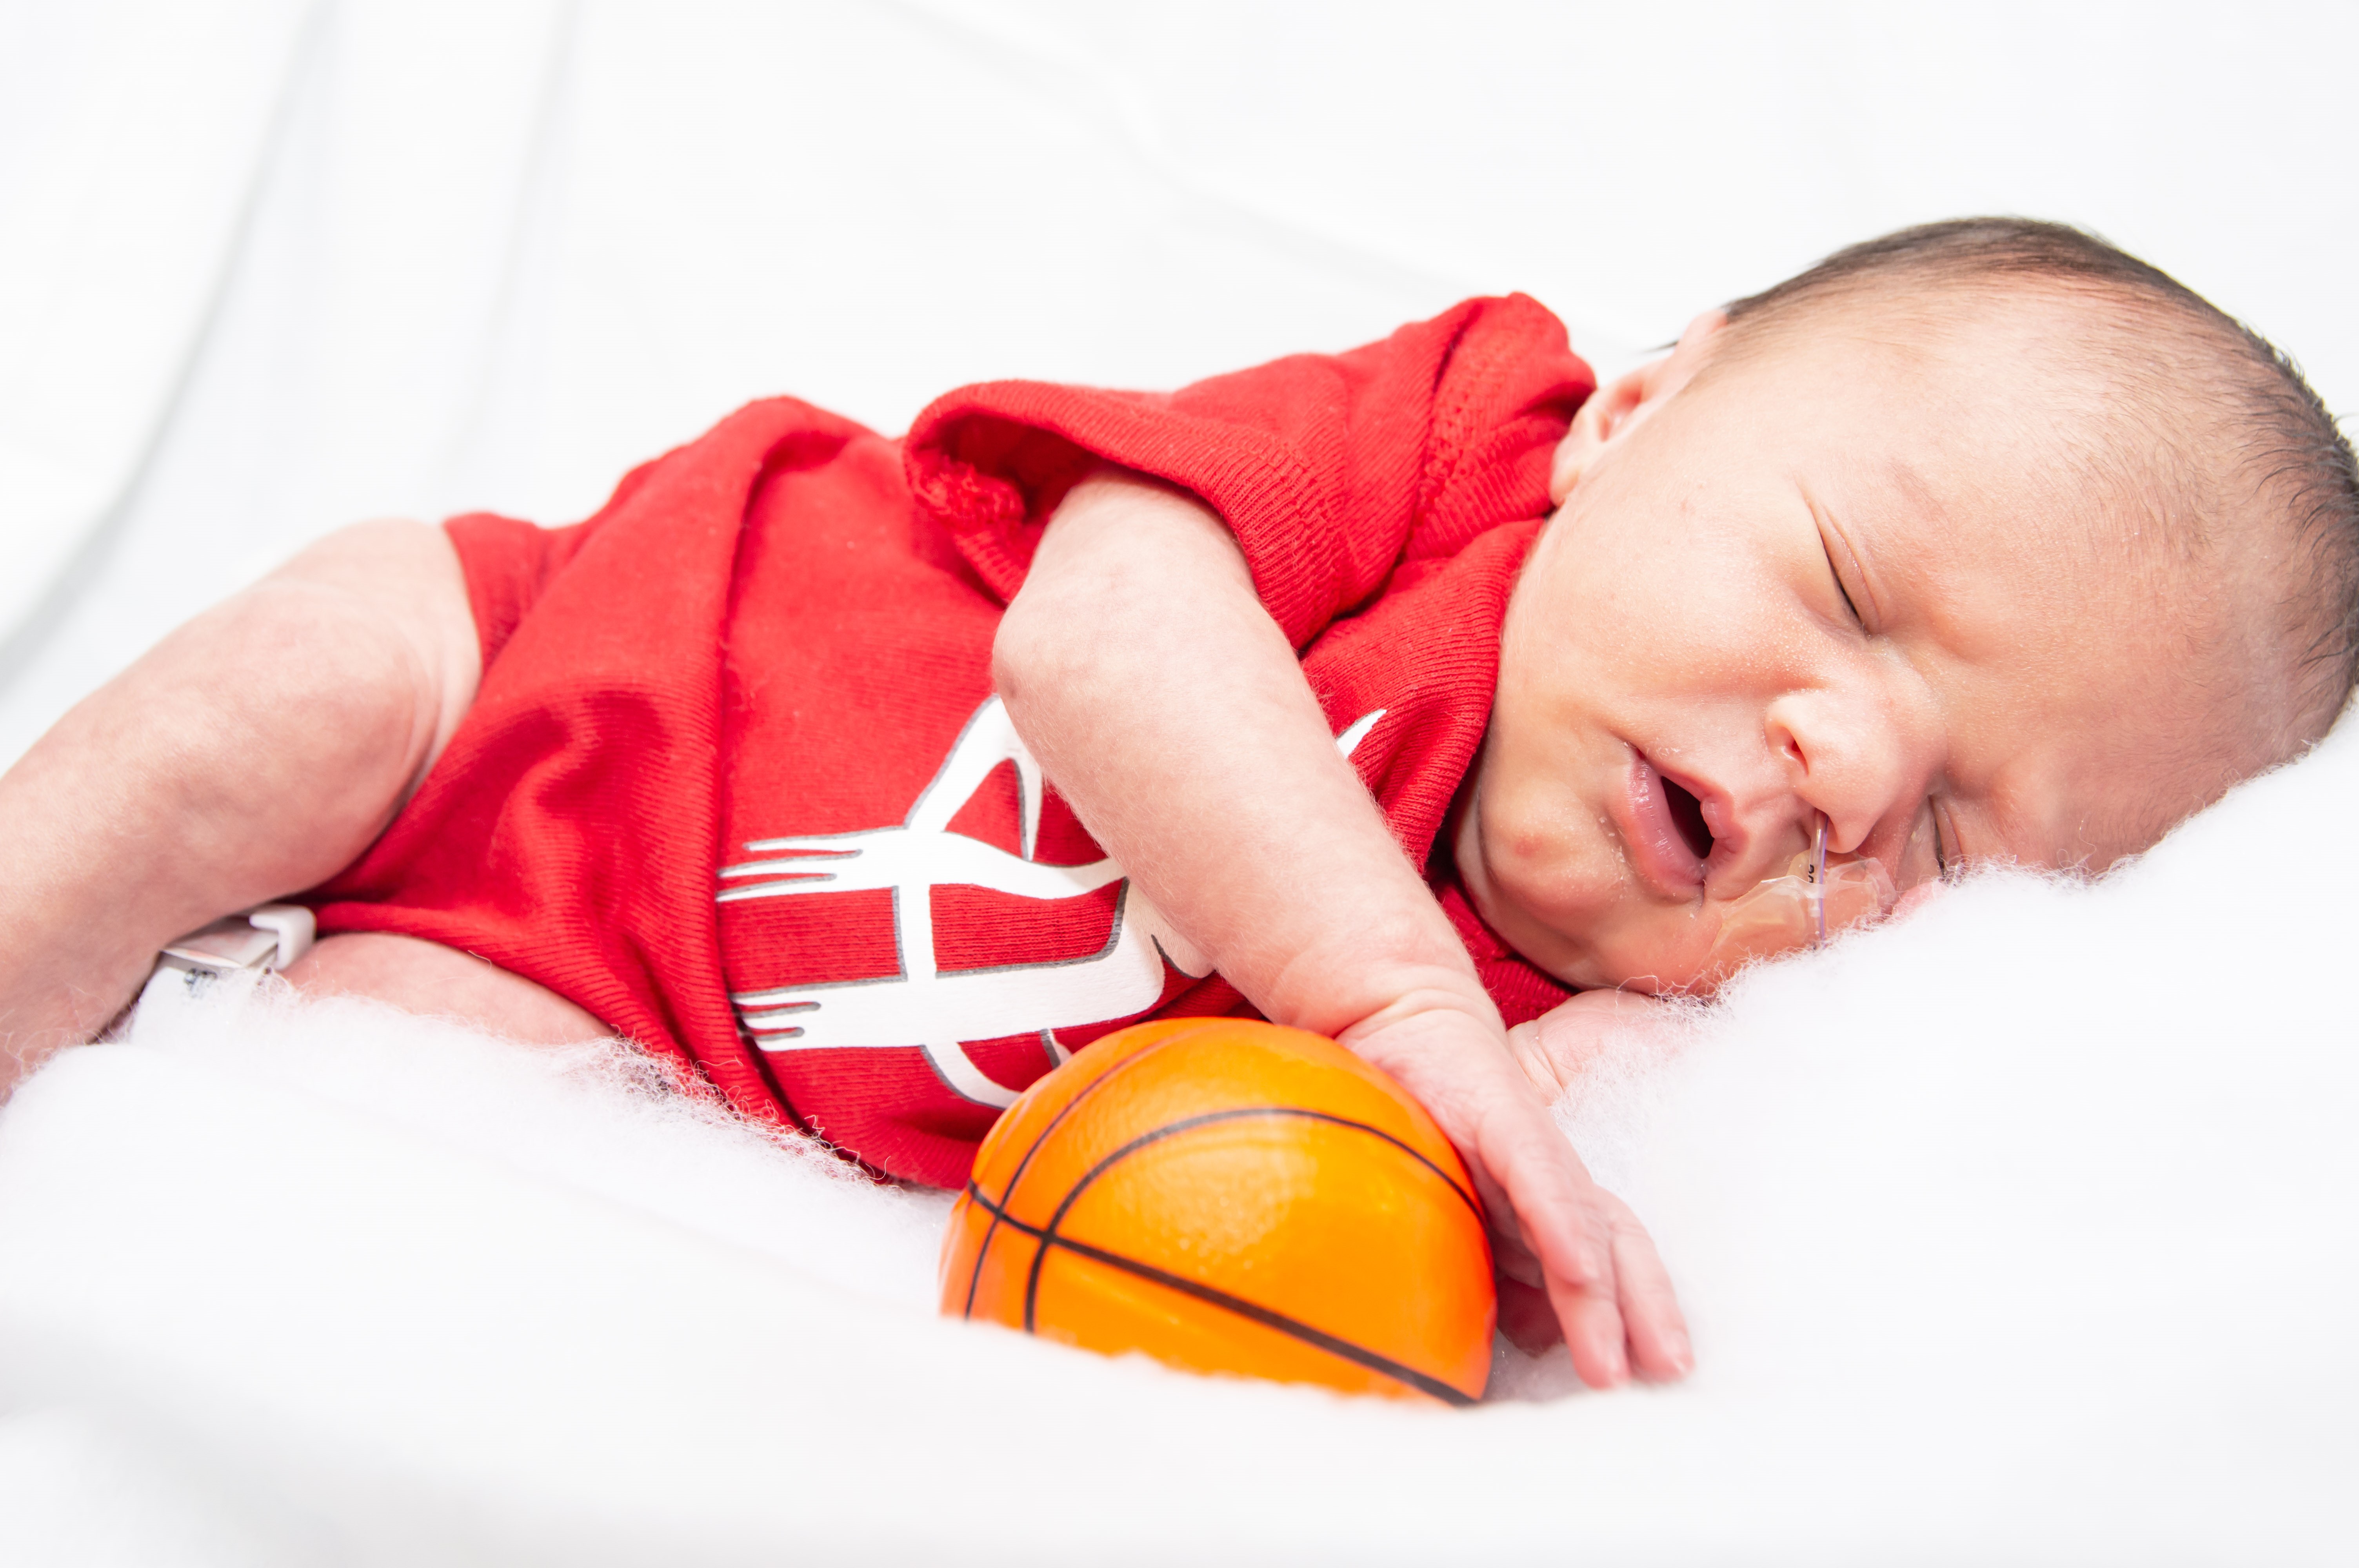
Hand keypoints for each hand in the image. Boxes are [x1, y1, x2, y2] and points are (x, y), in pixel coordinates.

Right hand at [1340, 995, 1690, 1386]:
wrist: (1395, 1016)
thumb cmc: (1417, 1114)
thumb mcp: (1452, 1200)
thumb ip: (1489, 1260)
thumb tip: (1530, 1333)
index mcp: (1541, 1202)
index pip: (1603, 1261)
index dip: (1634, 1316)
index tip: (1650, 1376)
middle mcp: (1550, 1177)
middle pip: (1618, 1246)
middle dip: (1648, 1313)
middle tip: (1670, 1373)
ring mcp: (1530, 1144)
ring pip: (1590, 1223)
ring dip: (1609, 1297)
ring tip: (1617, 1365)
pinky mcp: (1503, 1111)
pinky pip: (1542, 1177)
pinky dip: (1563, 1225)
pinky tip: (1581, 1268)